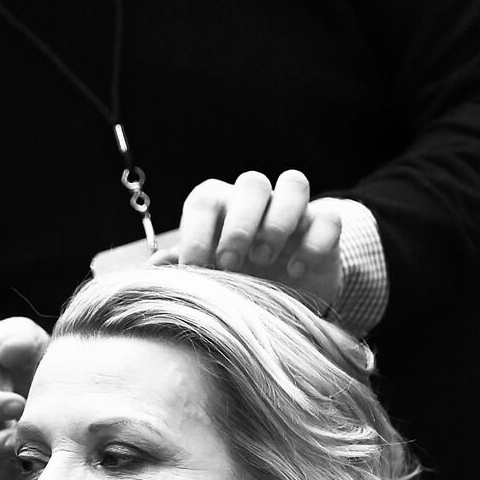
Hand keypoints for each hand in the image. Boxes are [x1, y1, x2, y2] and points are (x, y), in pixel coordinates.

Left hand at [159, 169, 346, 308]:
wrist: (290, 297)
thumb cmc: (240, 283)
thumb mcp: (209, 281)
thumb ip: (181, 271)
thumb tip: (151, 269)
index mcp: (222, 209)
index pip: (205, 199)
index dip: (197, 231)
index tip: (196, 270)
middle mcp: (258, 202)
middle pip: (251, 182)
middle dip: (240, 223)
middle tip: (233, 262)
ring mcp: (296, 211)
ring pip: (294, 183)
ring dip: (278, 221)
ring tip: (266, 259)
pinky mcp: (325, 227)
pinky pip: (328, 216)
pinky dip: (314, 242)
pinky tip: (297, 270)